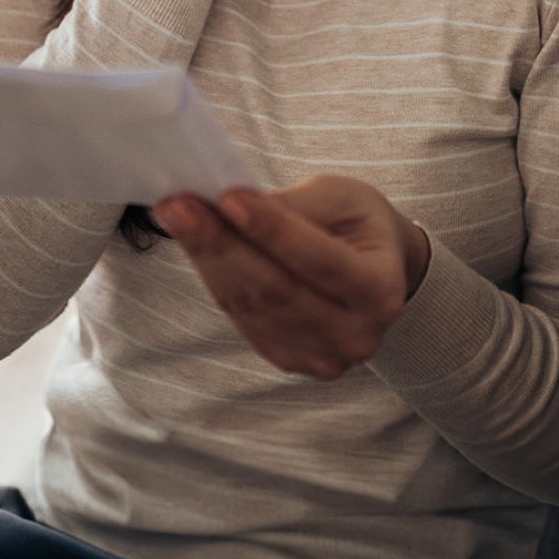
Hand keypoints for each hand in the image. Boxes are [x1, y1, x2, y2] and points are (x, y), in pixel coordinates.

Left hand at [154, 176, 431, 378]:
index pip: (320, 261)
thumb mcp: (344, 197)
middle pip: (276, 291)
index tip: (227, 198)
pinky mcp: (289, 360)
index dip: (272, 230)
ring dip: (207, 259)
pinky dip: (215, 277)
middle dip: (220, 245)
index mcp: (382, 289)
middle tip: (177, 207)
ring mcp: (322, 356)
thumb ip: (296, 205)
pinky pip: (242, 318)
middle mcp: (356, 335)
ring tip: (176, 216)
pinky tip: (194, 244)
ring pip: (251, 306)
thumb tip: (231, 205)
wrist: (376, 269)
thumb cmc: (359, 223)